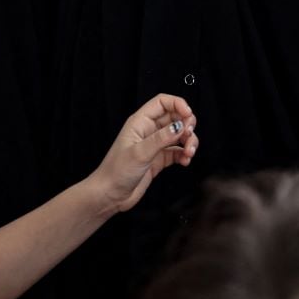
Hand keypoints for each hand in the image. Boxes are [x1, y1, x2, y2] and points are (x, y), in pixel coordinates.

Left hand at [89, 94, 198, 213]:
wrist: (110, 195)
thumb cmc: (116, 171)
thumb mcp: (140, 152)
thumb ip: (162, 138)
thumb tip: (181, 125)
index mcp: (140, 122)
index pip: (162, 102)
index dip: (178, 104)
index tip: (188, 114)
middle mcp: (148, 131)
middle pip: (175, 117)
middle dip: (187, 124)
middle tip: (189, 135)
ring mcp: (154, 145)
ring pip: (179, 135)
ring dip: (189, 141)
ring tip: (189, 152)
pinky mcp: (159, 159)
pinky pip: (177, 151)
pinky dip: (184, 154)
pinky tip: (185, 161)